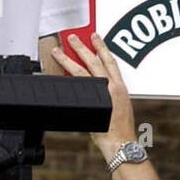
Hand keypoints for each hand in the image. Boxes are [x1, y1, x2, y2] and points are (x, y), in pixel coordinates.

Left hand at [53, 32, 135, 159]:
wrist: (121, 143)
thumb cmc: (120, 129)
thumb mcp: (119, 106)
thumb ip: (109, 94)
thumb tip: (96, 87)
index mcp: (120, 87)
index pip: (110, 61)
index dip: (102, 47)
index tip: (95, 37)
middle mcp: (112, 87)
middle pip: (95, 61)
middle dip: (83, 47)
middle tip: (73, 37)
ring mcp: (102, 94)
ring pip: (82, 71)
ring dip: (69, 59)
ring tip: (58, 51)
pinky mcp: (92, 102)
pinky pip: (77, 87)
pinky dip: (67, 78)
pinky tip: (58, 72)